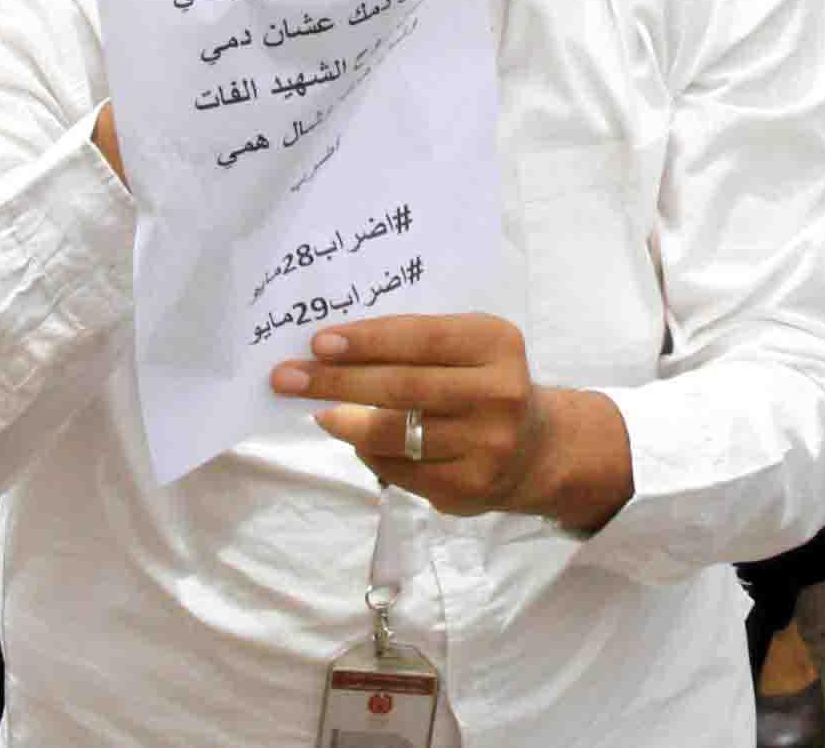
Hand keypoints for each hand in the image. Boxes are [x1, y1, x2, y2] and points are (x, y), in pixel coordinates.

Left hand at [272, 312, 624, 526]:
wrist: (535, 449)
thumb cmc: (481, 383)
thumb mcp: (467, 348)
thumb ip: (415, 343)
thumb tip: (333, 350)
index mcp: (496, 344)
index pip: (421, 337)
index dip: (367, 340)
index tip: (318, 343)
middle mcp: (498, 393)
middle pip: (401, 386)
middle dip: (337, 381)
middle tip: (289, 377)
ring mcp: (486, 445)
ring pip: (395, 434)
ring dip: (346, 422)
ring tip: (319, 412)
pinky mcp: (469, 487)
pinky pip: (401, 470)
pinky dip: (370, 454)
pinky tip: (357, 440)